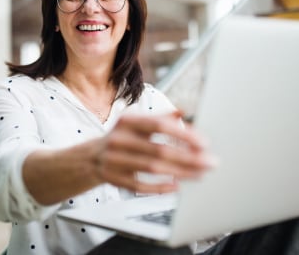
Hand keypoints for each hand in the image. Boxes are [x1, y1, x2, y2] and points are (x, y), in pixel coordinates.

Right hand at [93, 110, 216, 193]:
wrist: (88, 158)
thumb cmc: (119, 138)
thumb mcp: (135, 123)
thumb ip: (159, 118)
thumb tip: (183, 111)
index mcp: (127, 121)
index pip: (158, 125)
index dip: (182, 133)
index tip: (203, 142)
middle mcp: (119, 139)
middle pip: (159, 149)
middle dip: (188, 157)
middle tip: (210, 162)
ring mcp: (115, 160)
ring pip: (152, 168)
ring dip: (180, 172)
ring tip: (200, 173)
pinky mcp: (114, 179)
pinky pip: (140, 185)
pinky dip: (160, 187)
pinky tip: (176, 185)